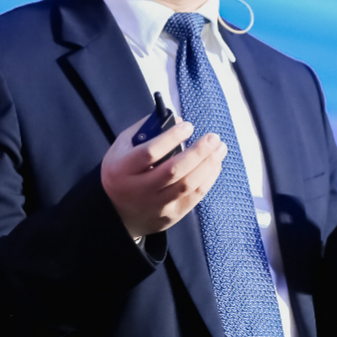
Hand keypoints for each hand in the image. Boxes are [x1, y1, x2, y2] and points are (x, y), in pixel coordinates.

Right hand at [101, 116, 226, 238]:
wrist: (116, 214)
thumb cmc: (122, 173)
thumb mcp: (122, 147)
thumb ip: (146, 130)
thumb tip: (178, 121)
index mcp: (124, 169)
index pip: (149, 153)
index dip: (171, 138)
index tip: (188, 126)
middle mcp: (140, 189)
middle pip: (173, 171)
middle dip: (197, 153)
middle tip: (213, 138)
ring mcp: (157, 205)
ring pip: (187, 185)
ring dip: (208, 165)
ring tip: (220, 149)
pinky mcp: (171, 215)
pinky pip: (194, 197)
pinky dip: (208, 179)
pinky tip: (215, 165)